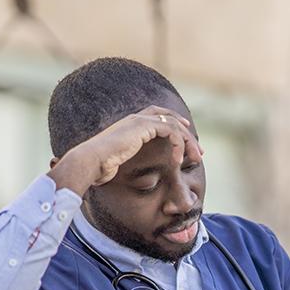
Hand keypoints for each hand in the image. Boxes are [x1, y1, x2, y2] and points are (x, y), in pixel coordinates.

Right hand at [47, 105, 203, 196]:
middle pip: (170, 118)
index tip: (187, 136)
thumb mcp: (116, 163)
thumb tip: (123, 174)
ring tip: (195, 158)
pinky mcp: (143, 127)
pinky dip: (179, 144)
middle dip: (187, 133)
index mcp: (130, 125)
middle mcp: (136, 119)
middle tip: (199, 152)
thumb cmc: (99, 167)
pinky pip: (171, 131)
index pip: (158, 116)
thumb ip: (125, 162)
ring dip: (188, 141)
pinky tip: (179, 160)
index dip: (175, 123)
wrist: (91, 161)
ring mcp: (140, 121)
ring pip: (174, 124)